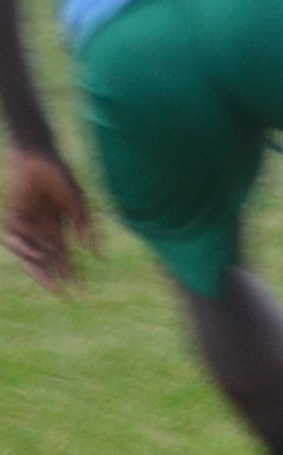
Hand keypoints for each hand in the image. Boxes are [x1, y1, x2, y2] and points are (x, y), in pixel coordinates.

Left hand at [6, 146, 90, 291]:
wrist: (38, 158)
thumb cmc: (61, 177)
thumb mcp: (80, 205)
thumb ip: (87, 229)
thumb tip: (98, 256)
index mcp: (60, 227)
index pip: (66, 256)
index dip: (74, 273)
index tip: (83, 292)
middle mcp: (43, 230)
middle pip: (48, 261)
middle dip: (57, 278)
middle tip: (66, 296)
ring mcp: (28, 226)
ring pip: (32, 256)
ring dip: (41, 271)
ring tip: (53, 285)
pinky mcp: (13, 219)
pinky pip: (17, 242)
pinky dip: (27, 250)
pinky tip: (39, 255)